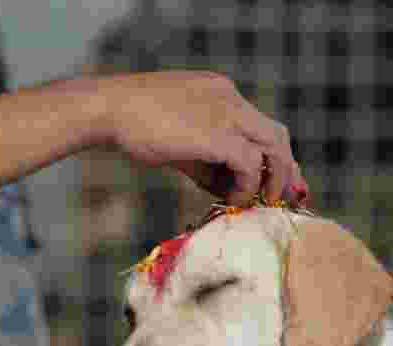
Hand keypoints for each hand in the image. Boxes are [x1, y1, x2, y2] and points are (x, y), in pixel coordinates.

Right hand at [99, 71, 306, 204]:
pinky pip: (251, 163)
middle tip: (276, 200)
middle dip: (283, 171)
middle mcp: (231, 100)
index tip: (269, 186)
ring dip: (271, 180)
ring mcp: (227, 113)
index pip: (260, 127)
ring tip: (257, 203)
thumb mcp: (177, 141)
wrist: (109, 109)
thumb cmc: (132, 124)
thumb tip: (226, 188)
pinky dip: (248, 185)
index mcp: (222, 95)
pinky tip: (233, 200)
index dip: (270, 159)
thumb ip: (204, 161)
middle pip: (277, 135)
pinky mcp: (217, 134)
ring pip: (274, 146)